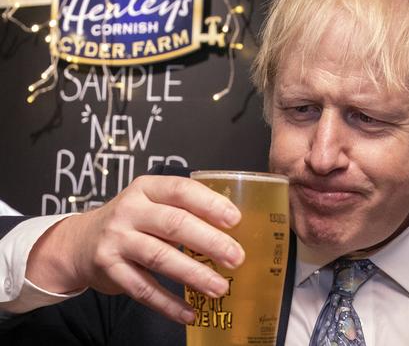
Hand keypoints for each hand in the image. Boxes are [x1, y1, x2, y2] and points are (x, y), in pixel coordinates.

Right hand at [26, 175, 244, 323]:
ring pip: (160, 257)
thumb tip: (235, 232)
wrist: (80, 242)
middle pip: (174, 224)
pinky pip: (143, 289)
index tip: (235, 219)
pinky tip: (190, 312)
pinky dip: (168, 303)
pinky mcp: (110, 269)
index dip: (210, 204)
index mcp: (147, 188)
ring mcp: (117, 240)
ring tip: (219, 287)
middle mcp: (130, 210)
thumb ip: (186, 210)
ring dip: (193, 275)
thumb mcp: (153, 204)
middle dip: (210, 242)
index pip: (181, 190)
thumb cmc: (132, 221)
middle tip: (236, 258)